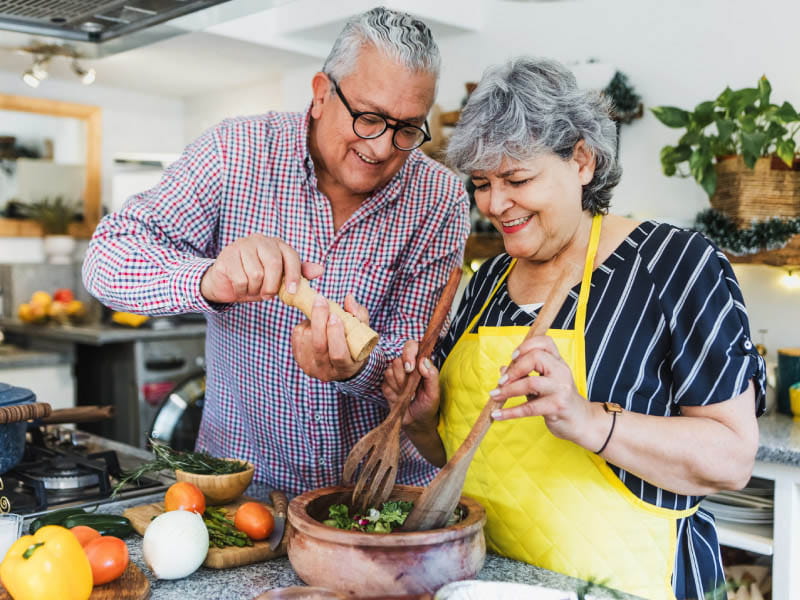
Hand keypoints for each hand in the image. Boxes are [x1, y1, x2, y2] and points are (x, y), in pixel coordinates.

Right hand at [200, 234, 323, 302]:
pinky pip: (241, 280)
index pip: (291, 256)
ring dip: (255, 289)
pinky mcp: (227, 255)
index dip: (294, 275)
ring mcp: (242, 245)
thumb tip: (320, 270)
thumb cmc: (256, 279)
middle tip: (268, 295)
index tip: (292, 291)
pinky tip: (240, 288)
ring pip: (256, 274)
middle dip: (272, 286)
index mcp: (276, 244)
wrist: (225, 281)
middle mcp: (260, 240)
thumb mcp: (279, 278)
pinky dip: (242, 290)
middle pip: (274, 264)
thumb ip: (298, 273)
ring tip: (251, 289)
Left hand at [291, 293, 369, 381]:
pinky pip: (297, 336)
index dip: (335, 334)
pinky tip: (313, 324)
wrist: (341, 363)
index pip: (338, 354)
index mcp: (346, 368)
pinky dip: (304, 324)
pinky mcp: (299, 359)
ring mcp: (310, 367)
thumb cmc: (355, 345)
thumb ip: (359, 315)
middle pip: (319, 345)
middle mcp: (326, 371)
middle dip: (319, 320)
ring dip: (313, 320)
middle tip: (321, 300)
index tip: (335, 315)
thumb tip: (349, 298)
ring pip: (307, 338)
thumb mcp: (363, 333)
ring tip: (322, 315)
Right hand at [382, 340, 439, 430]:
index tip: (410, 368)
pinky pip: (384, 383)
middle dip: (403, 376)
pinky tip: (399, 398)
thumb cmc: (428, 406)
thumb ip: (432, 375)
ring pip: (389, 371)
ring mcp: (396, 375)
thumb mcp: (434, 392)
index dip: (409, 353)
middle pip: (397, 360)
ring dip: (398, 386)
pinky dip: (392, 393)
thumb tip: (423, 361)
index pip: (412, 346)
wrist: (417, 422)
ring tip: (406, 394)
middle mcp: (408, 366)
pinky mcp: (387, 385)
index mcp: (421, 364)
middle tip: (410, 387)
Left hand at [489, 335, 594, 443]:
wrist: (581, 421)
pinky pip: (530, 408)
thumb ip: (524, 374)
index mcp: (558, 362)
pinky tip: (498, 415)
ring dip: (508, 390)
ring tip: (495, 395)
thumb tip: (503, 369)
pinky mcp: (557, 407)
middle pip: (536, 357)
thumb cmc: (558, 400)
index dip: (526, 345)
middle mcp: (561, 371)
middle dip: (514, 369)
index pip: (545, 342)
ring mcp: (561, 389)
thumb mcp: (543, 383)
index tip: (513, 357)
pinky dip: (510, 412)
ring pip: (531, 382)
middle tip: (501, 381)